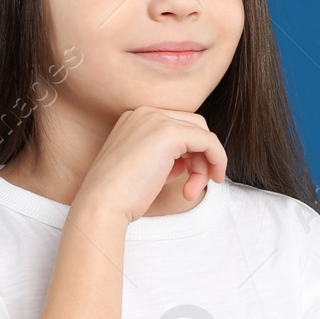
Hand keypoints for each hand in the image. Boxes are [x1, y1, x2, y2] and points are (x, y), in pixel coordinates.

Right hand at [77, 106, 228, 223]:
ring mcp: (156, 120)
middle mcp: (145, 113)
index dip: (190, 153)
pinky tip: (211, 180)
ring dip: (205, 165)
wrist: (102, 205)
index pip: (178, 126)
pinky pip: (209, 142)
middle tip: (194, 185)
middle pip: (193, 127)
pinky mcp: (169, 133)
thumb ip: (168, 157)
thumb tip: (193, 159)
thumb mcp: (146, 167)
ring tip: (192, 190)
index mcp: (136, 118)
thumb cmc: (120, 195)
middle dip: (201, 157)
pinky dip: (217, 159)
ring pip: (202, 134)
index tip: (189, 179)